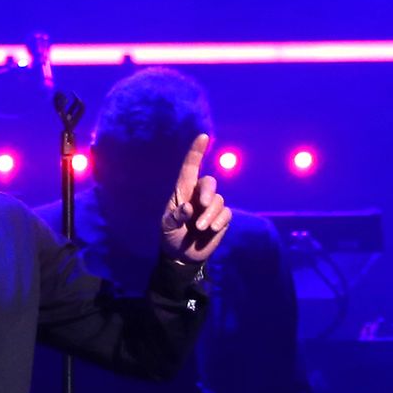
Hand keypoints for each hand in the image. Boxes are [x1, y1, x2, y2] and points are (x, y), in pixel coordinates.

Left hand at [160, 133, 230, 264]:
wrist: (182, 256)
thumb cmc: (171, 236)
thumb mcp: (167, 227)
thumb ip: (175, 217)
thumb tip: (188, 207)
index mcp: (182, 192)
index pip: (190, 168)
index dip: (196, 152)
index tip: (203, 136)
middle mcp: (198, 196)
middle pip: (209, 183)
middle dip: (208, 192)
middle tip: (203, 204)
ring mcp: (211, 207)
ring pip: (218, 201)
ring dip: (210, 214)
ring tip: (201, 228)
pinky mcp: (221, 219)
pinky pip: (225, 213)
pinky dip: (219, 220)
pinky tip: (211, 229)